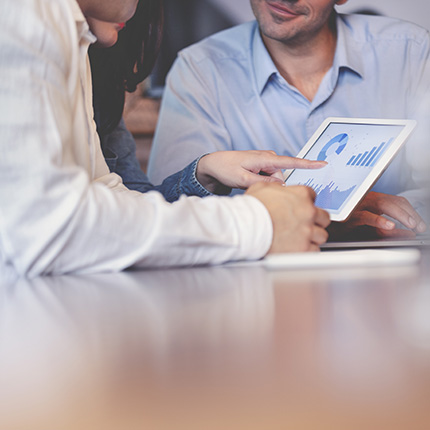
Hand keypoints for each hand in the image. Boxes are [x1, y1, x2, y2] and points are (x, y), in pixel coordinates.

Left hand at [196, 150, 326, 193]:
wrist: (214, 163)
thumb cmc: (226, 169)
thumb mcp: (242, 180)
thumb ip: (263, 184)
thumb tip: (281, 187)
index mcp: (265, 158)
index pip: (290, 162)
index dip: (307, 164)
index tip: (323, 164)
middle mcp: (268, 157)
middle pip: (281, 178)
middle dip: (270, 186)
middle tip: (250, 186)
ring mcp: (265, 161)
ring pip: (275, 180)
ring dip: (264, 185)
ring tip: (246, 182)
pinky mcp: (262, 165)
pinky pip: (269, 178)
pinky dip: (262, 182)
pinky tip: (248, 180)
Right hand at [246, 183, 330, 252]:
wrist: (247, 227)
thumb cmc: (252, 209)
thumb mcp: (261, 187)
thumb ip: (275, 187)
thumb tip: (278, 188)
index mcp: (300, 195)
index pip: (313, 196)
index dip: (305, 202)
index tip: (301, 207)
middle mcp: (308, 212)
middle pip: (323, 217)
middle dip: (315, 220)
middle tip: (305, 223)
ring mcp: (307, 230)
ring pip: (321, 235)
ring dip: (313, 236)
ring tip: (301, 237)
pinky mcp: (304, 247)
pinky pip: (314, 250)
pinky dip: (308, 250)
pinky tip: (299, 247)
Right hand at [328, 191, 426, 239]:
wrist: (322, 228)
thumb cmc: (343, 228)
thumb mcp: (369, 230)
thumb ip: (387, 230)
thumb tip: (407, 234)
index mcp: (370, 200)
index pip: (396, 200)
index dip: (411, 211)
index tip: (419, 223)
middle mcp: (365, 199)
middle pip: (393, 201)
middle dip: (410, 213)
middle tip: (419, 225)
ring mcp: (357, 205)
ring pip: (384, 204)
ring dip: (400, 215)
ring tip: (410, 224)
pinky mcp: (349, 215)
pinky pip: (367, 216)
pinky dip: (380, 220)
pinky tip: (390, 226)